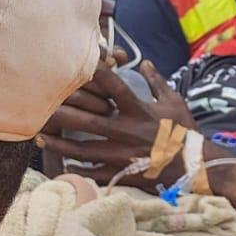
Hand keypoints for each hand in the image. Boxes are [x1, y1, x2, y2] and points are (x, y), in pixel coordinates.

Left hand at [39, 57, 197, 189]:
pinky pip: (94, 172)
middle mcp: (127, 131)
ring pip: (84, 149)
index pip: (114, 87)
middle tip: (40, 106)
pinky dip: (77, 170)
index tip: (77, 64)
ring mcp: (122, 155)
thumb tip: (144, 62)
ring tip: (39, 137)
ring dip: (60, 143)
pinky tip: (61, 165)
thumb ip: (156, 81)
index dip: (96, 73)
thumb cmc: (185, 132)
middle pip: (88, 121)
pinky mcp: (122, 173)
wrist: (196, 167)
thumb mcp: (174, 102)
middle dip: (63, 114)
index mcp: (139, 111)